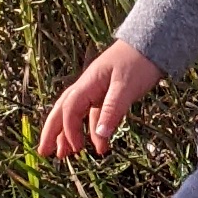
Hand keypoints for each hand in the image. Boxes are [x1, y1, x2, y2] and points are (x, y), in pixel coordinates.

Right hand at [40, 39, 164, 159]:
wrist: (153, 44)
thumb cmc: (140, 62)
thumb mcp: (126, 87)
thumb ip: (113, 110)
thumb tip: (100, 136)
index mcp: (88, 82)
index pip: (70, 108)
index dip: (70, 130)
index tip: (77, 149)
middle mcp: (88, 86)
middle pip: (63, 110)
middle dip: (52, 131)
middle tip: (44, 152)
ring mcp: (97, 89)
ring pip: (77, 113)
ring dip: (70, 133)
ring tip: (66, 154)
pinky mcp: (108, 93)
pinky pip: (94, 113)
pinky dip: (93, 129)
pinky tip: (99, 145)